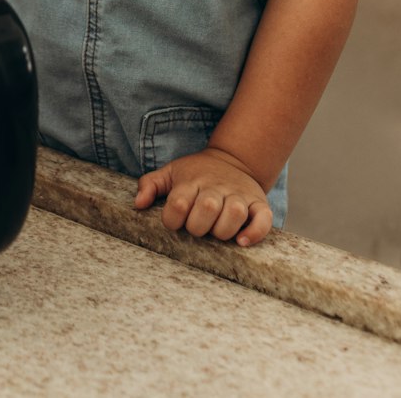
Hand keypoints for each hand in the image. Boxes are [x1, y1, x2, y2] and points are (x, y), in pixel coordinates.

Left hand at [134, 147, 272, 246]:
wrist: (233, 159)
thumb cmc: (197, 173)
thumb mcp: (171, 172)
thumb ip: (150, 184)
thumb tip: (138, 205)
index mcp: (192, 181)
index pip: (178, 202)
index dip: (172, 219)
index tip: (174, 222)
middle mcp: (217, 187)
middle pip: (207, 208)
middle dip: (198, 227)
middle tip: (197, 228)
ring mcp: (239, 195)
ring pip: (234, 214)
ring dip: (223, 230)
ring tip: (216, 232)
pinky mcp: (259, 204)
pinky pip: (262, 220)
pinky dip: (254, 233)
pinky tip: (241, 241)